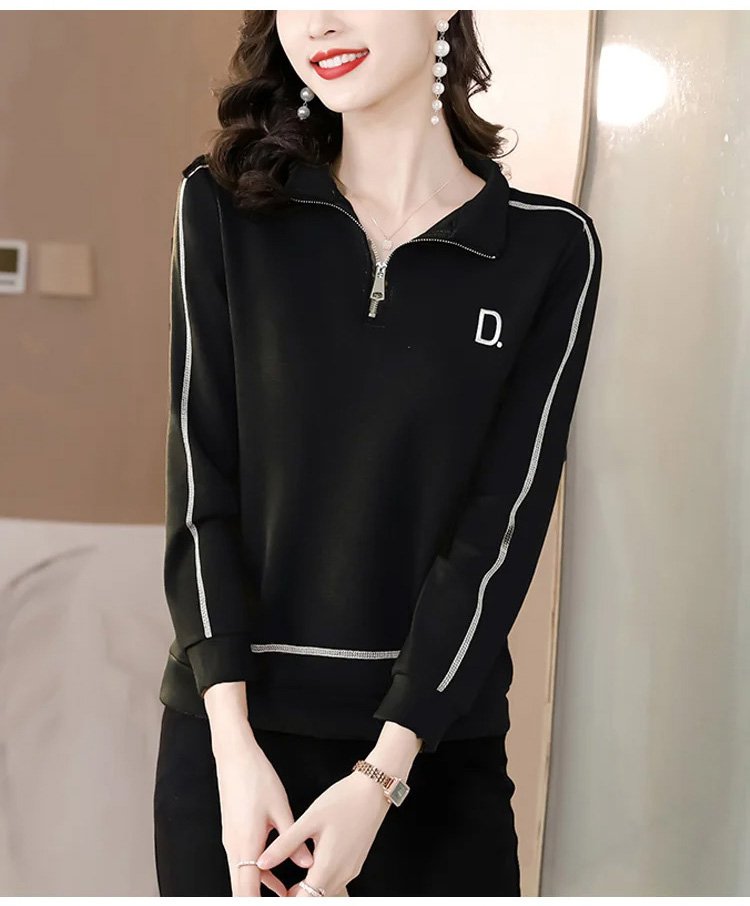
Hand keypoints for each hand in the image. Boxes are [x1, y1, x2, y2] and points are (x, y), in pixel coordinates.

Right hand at [214, 737, 314, 895]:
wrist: (235, 757)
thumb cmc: (256, 778)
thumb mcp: (281, 808)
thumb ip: (294, 840)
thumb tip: (308, 863)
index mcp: (245, 845)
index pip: (246, 892)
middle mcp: (233, 848)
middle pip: (241, 890)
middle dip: (257, 902)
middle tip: (286, 903)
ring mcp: (231, 842)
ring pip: (243, 877)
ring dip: (260, 891)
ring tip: (286, 898)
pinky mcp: (234, 835)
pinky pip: (244, 864)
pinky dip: (259, 876)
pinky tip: (278, 881)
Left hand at [254, 768, 392, 895]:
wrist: (373, 791)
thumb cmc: (343, 800)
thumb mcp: (309, 820)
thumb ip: (285, 844)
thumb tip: (261, 862)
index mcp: (328, 866)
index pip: (303, 901)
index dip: (286, 900)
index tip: (272, 894)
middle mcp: (342, 874)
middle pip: (314, 898)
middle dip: (294, 896)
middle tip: (277, 887)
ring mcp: (350, 870)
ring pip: (324, 891)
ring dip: (307, 890)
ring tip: (289, 880)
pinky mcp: (354, 863)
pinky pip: (334, 881)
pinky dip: (319, 881)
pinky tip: (309, 866)